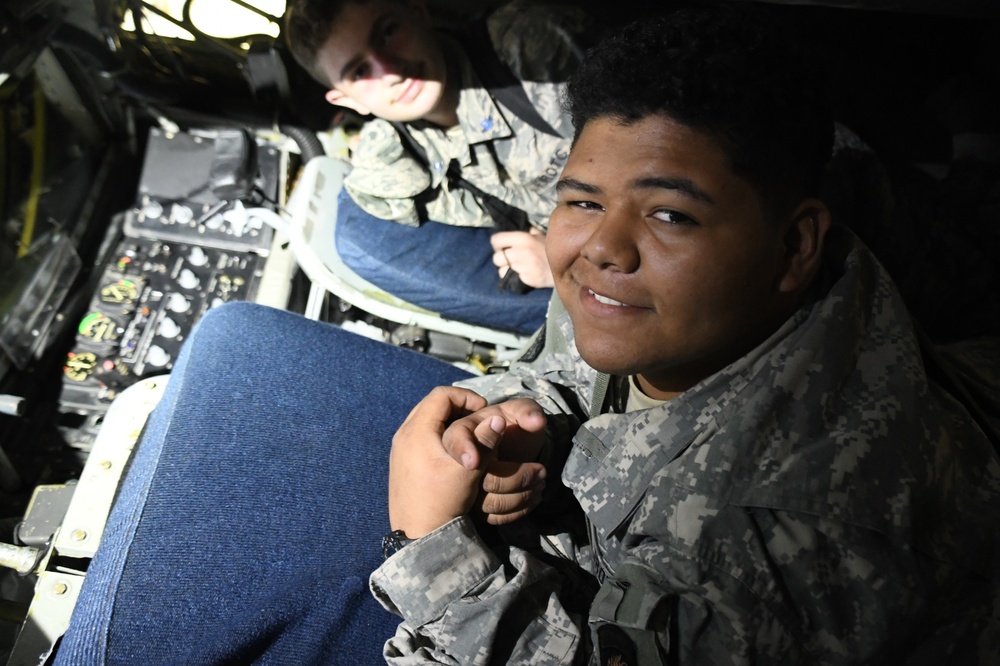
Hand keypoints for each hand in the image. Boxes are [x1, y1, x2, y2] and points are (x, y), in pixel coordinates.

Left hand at [389, 386, 488, 537]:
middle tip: (480, 419)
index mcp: (415, 431)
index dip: (467, 397)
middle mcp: (404, 436)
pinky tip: (457, 452)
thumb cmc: (441, 503)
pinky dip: (442, 435)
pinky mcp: (403, 464)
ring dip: (451, 422)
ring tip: (471, 435)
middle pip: (433, 405)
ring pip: (428, 420)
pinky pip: (423, 436)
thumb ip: (483, 443)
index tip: (485, 411)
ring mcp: (401, 450)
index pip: (441, 395)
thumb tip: (498, 417)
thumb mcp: (467, 472)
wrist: (417, 538)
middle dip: (460, 407)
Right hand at [443, 399, 547, 525]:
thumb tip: (536, 421)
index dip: (463, 451)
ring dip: (521, 495)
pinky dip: (518, 511)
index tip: (475, 462)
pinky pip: (494, 517)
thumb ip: (527, 411)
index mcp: (464, 431)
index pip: (455, 440)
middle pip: (480, 478)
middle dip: (516, 477)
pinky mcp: (477, 506)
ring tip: (541, 483)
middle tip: (541, 470)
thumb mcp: (522, 411)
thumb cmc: (515, 423)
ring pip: (489, 502)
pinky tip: (534, 498)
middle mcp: (459, 462)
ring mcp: (466, 487)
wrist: (517, 444)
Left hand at [491, 229, 553, 288]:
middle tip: (509, 259)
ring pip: (501, 270)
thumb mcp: (539, 235)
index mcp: (523, 238)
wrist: (565, 266)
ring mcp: (525, 267)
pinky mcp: (527, 279)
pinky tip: (523, 274)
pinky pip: (511, 279)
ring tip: (517, 267)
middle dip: (501, 259)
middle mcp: (522, 252)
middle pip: (496, 258)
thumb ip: (526, 231)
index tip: (502, 247)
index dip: (497, 244)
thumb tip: (514, 227)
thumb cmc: (549, 249)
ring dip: (507, 270)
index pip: (496, 240)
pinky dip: (515, 277)